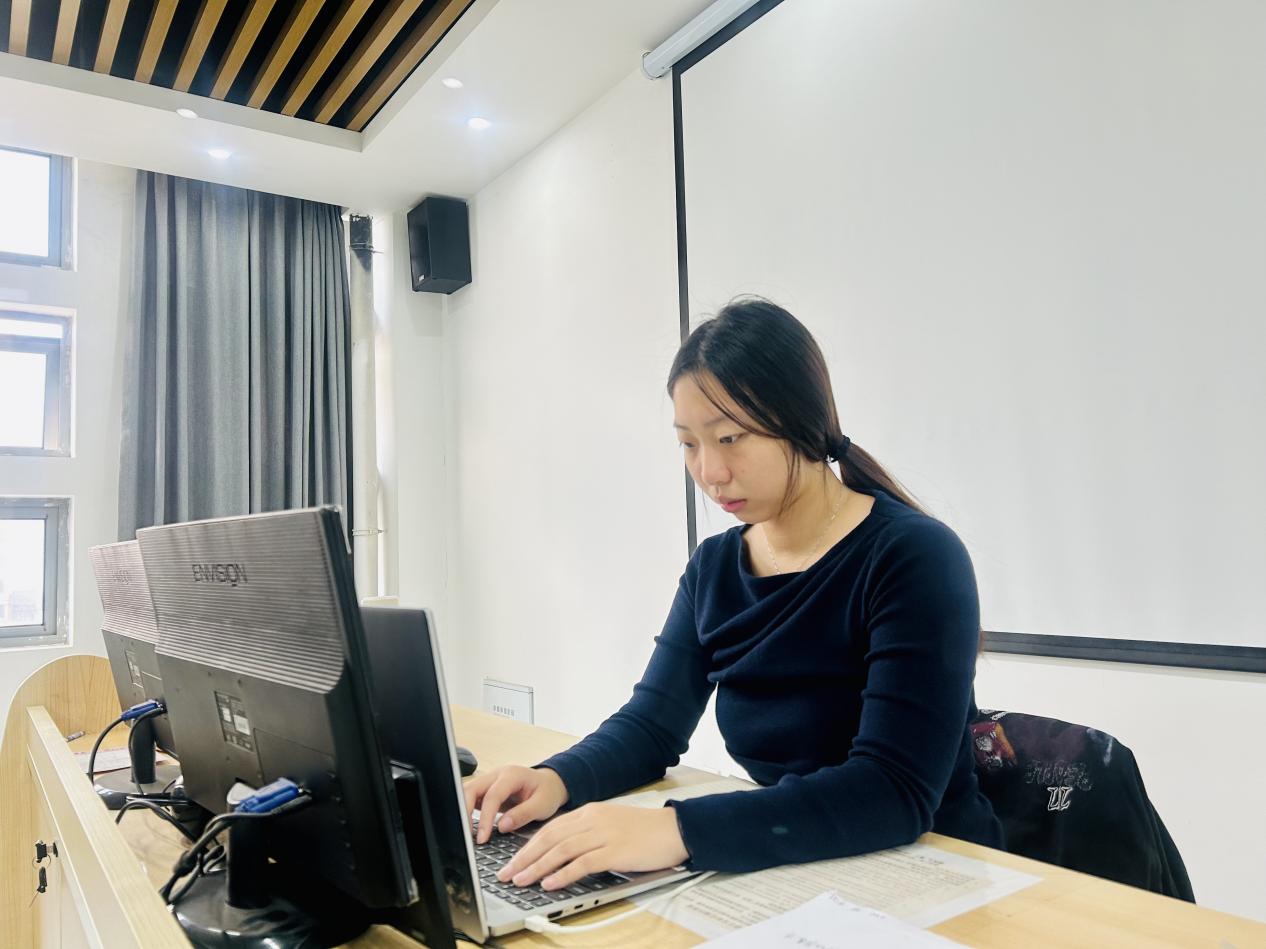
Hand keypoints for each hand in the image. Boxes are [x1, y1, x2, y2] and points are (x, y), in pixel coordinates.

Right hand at [463, 766, 569, 843]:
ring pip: (467, 792)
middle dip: (465, 812)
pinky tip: (468, 827)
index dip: (485, 817)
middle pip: (472, 789)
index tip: (482, 837)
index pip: (492, 795)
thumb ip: (523, 814)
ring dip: (463, 812)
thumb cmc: (547, 792)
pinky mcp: (486, 789)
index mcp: (512, 775)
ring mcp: (489, 780)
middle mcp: (497, 775)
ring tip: (466, 834)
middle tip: (467, 836)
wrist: (549, 785)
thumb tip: (502, 826)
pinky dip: (466, 811)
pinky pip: (470, 798)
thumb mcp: (543, 805)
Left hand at [496, 803, 688, 890]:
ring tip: (520, 880)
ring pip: (561, 850)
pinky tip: (550, 883)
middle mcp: (592, 820)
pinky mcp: (615, 851)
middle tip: (506, 874)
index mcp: (588, 812)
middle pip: (549, 838)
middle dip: (524, 857)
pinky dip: (563, 873)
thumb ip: (586, 835)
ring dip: (537, 867)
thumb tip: (561, 855)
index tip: (512, 861)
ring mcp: (603, 834)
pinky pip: (583, 863)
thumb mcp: (609, 825)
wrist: (674, 829)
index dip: (527, 846)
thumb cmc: (644, 831)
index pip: (550, 829)